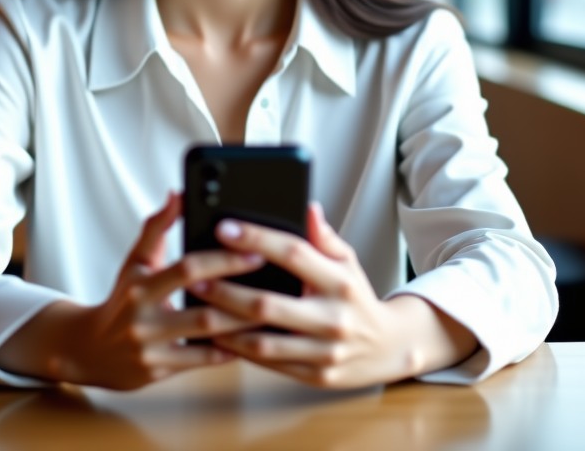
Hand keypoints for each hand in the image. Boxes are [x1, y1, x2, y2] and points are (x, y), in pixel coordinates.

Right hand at [0, 192, 264, 388]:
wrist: (89, 349)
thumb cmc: (121, 299)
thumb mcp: (135, 260)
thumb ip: (158, 226)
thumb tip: (178, 193)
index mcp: (141, 284)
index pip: (188, 268)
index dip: (223, 260)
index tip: (254, 250)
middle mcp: (144, 317)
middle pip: (201, 309)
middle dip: (240, 297)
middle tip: (274, 285)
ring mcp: (151, 348)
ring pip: (205, 339)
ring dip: (240, 326)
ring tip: (271, 312)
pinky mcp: (158, 372)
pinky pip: (200, 362)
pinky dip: (226, 351)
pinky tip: (250, 340)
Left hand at [190, 202, 477, 388]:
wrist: (388, 348)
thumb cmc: (357, 297)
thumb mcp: (348, 260)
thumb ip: (323, 236)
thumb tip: (306, 206)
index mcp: (339, 282)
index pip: (293, 254)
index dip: (257, 239)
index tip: (225, 228)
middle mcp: (333, 318)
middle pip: (269, 304)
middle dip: (227, 290)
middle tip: (196, 276)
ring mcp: (323, 352)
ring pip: (264, 342)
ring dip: (226, 325)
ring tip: (199, 307)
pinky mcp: (315, 377)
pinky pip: (270, 364)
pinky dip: (241, 351)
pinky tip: (219, 336)